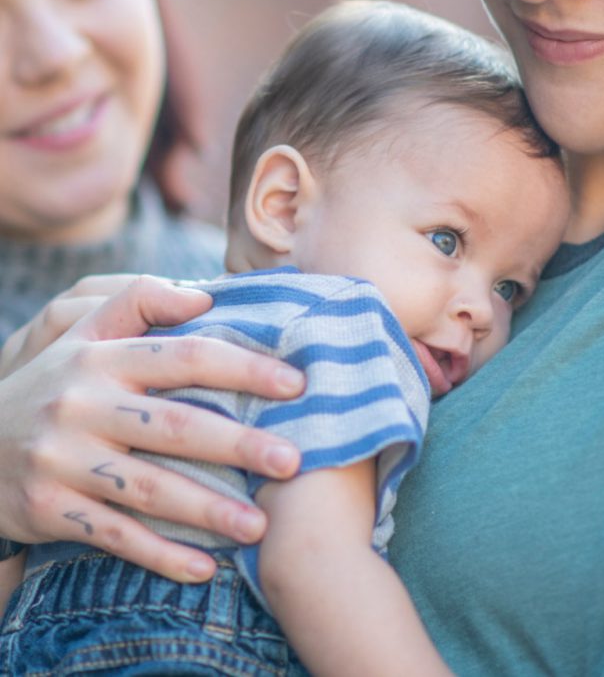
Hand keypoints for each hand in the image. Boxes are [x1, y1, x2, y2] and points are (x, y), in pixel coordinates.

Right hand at [0, 276, 303, 582]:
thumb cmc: (54, 381)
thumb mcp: (82, 330)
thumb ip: (139, 301)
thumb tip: (206, 295)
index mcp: (101, 357)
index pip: (187, 356)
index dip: (245, 369)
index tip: (297, 384)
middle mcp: (82, 406)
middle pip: (176, 426)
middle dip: (239, 445)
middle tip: (294, 460)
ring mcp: (63, 460)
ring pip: (149, 489)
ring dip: (209, 511)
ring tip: (259, 526)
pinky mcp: (47, 509)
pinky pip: (113, 536)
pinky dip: (160, 554)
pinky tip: (204, 567)